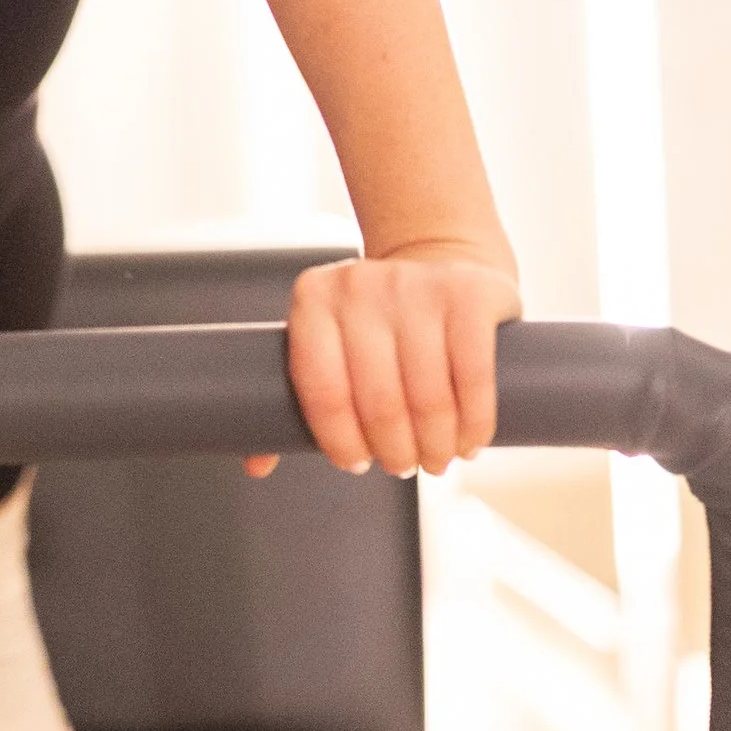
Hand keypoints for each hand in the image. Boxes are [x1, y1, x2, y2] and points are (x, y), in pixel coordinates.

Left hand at [254, 245, 522, 479]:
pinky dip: (474, 422)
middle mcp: (360, 285)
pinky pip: (473, 376)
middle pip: (378, 400)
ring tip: (437, 459)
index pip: (321, 390)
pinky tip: (470, 441)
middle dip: (394, 452)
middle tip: (403, 467)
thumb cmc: (375, 327)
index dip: (339, 442)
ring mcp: (416, 284)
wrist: (440, 263)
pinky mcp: (468, 294)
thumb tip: (256, 465)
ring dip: (435, 446)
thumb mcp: (330, 347)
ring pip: (428, 396)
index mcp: (313, 298)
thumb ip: (293, 401)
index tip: (357, 463)